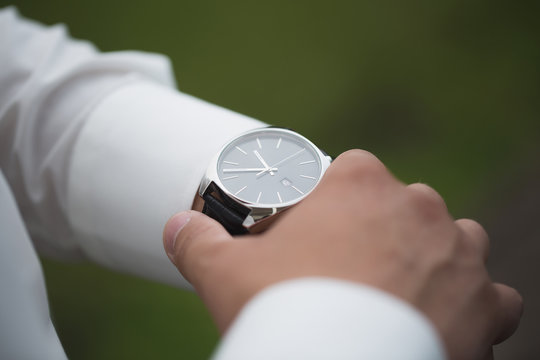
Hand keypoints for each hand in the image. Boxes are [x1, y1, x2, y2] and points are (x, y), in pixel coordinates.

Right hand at [164, 150, 521, 359]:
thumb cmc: (286, 312)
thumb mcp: (227, 271)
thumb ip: (199, 241)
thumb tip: (176, 227)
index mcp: (357, 183)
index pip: (346, 174)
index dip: (326, 205)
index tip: (313, 236)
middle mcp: (417, 206)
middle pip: (397, 208)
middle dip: (374, 234)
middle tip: (345, 274)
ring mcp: (458, 252)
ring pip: (450, 242)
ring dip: (429, 261)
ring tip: (392, 295)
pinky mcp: (485, 302)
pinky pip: (490, 294)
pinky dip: (471, 306)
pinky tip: (441, 322)